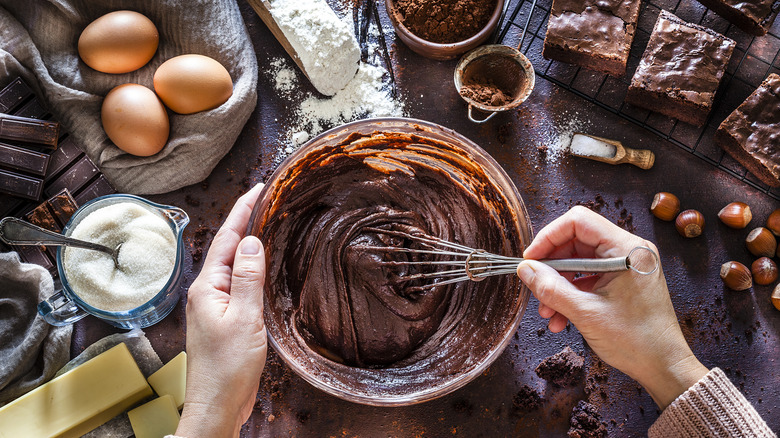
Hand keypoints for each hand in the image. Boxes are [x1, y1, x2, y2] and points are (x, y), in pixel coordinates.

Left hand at [176, 183, 266, 437]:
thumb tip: (251, 241)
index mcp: (207, 287)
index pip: (227, 238)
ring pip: (232, 264)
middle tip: (266, 199)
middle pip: (227, 247)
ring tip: (265, 222)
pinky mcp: (224, 319)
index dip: (243, 210)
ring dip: (247, 243)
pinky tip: (262, 266)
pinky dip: (250, 267)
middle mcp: (206, 292)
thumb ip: (248, 278)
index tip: (258, 188)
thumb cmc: (228, 369)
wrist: (217, 406)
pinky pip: (237, 283)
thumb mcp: (244, 318)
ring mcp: (213, 306)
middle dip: (244, 220)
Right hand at [516, 206, 707, 408]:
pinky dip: (571, 293)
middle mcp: (628, 251)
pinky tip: (560, 318)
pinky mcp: (623, 281)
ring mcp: (627, 266)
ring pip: (579, 261)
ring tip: (547, 310)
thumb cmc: (636, 340)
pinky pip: (589, 277)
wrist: (664, 367)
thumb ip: (551, 288)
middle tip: (534, 285)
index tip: (531, 259)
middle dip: (552, 266)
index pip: (578, 222)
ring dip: (558, 284)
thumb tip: (525, 269)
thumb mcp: (585, 313)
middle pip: (576, 240)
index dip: (549, 237)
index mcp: (626, 249)